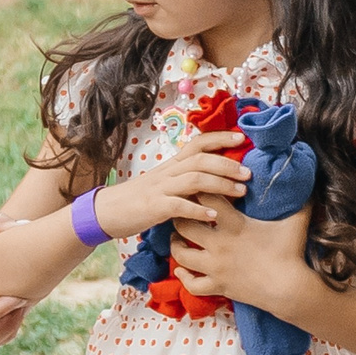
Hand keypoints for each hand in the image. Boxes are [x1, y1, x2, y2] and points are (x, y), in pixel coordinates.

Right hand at [92, 132, 249, 236]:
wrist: (106, 212)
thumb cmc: (139, 199)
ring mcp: (160, 189)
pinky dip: (198, 210)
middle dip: (228, 164)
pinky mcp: (153, 207)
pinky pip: (179, 206)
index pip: (197, 143)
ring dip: (221, 185)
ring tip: (240, 192)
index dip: (220, 138)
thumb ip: (185, 179)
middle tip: (249, 174)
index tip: (242, 139)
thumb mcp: (163, 183)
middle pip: (201, 160)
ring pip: (194, 179)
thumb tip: (213, 178)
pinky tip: (213, 216)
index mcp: (171, 165)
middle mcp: (167, 173)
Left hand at [172, 200, 315, 315]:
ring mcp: (216, 268)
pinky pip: (191, 284)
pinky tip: (182, 269)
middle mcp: (219, 245)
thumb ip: (300, 199)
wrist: (290, 289)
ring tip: (177, 237)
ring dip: (176, 245)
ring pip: (181, 254)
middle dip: (180, 216)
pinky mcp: (218, 287)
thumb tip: (310, 177)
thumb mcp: (296, 221)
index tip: (199, 186)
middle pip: (183, 225)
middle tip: (182, 211)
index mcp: (234, 225)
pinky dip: (184, 277)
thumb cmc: (292, 253)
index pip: (205, 199)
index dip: (200, 189)